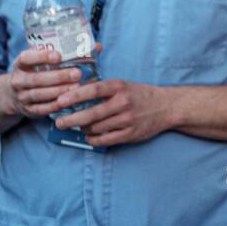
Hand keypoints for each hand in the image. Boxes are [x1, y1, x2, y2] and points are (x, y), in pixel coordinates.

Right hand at [6, 47, 84, 117]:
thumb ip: (67, 54)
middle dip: (58, 76)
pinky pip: (42, 108)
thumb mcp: (44, 62)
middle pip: (36, 79)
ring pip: (39, 94)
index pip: (25, 58)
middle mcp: (18, 80)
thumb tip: (97, 46)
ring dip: (59, 91)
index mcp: (20, 64)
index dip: (41, 57)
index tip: (59, 56)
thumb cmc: (39, 73)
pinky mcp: (28, 110)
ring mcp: (21, 96)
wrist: (17, 96)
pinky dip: (56, 105)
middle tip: (77, 73)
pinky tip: (69, 101)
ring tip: (76, 87)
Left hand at [54, 78, 169, 147]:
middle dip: (71, 119)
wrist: (167, 107)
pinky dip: (93, 139)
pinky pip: (105, 140)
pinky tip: (90, 136)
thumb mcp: (124, 85)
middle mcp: (123, 103)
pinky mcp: (130, 134)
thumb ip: (103, 89)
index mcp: (120, 87)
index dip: (75, 96)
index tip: (60, 101)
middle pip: (92, 114)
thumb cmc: (141, 95)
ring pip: (96, 128)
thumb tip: (75, 93)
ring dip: (83, 129)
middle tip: (59, 122)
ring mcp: (127, 120)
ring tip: (79, 127)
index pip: (93, 90)